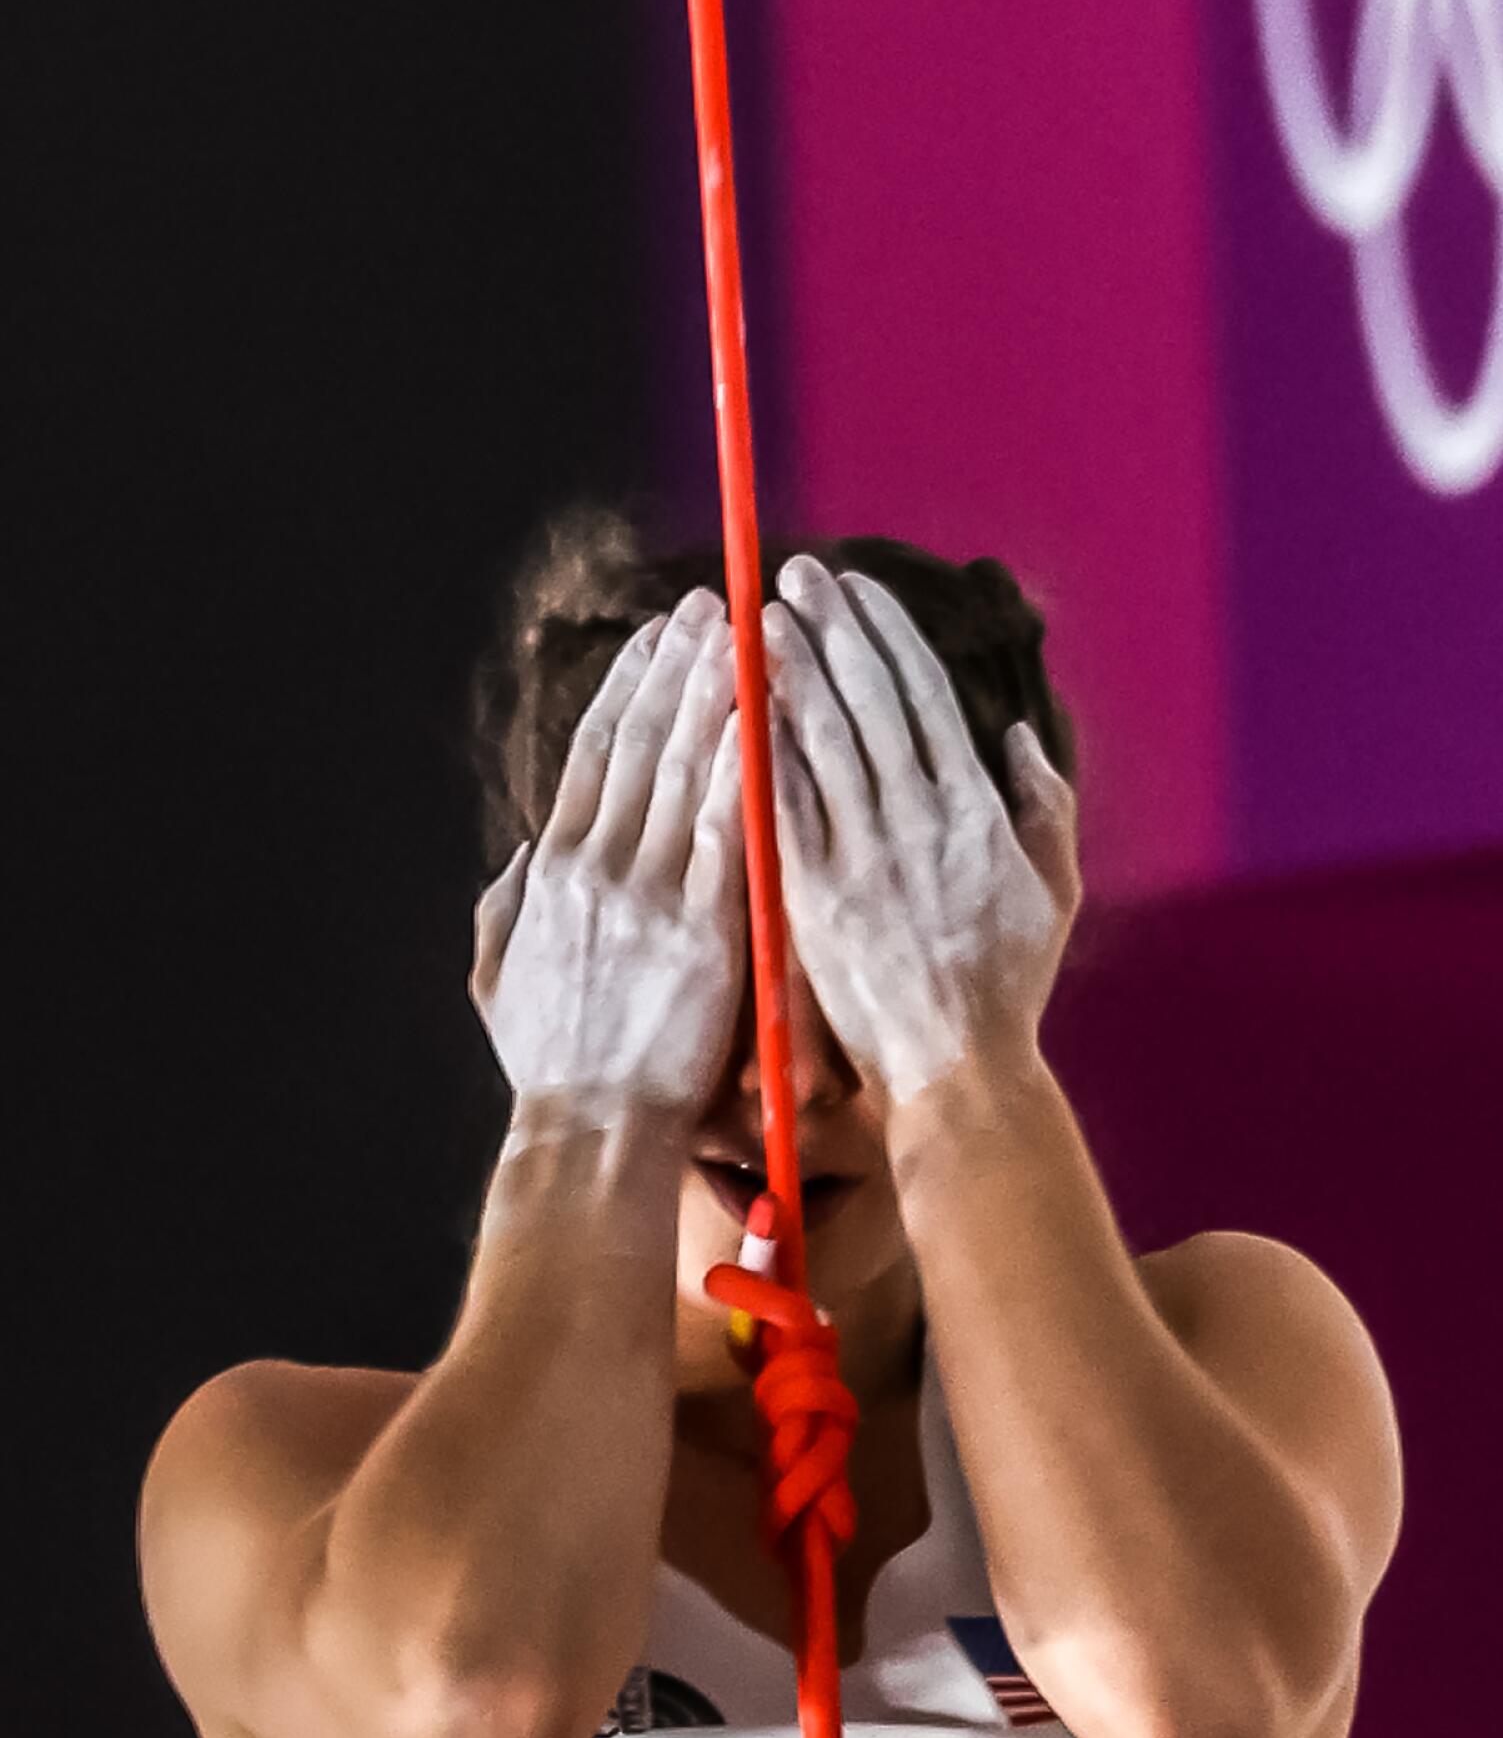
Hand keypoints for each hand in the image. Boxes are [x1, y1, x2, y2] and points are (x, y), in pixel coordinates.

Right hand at [471, 589, 744, 1119]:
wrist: (592, 1131)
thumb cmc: (553, 1067)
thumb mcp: (501, 981)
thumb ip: (506, 911)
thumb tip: (522, 857)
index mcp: (553, 873)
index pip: (593, 755)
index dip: (628, 688)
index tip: (656, 638)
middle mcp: (597, 868)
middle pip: (641, 742)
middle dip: (677, 665)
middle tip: (713, 606)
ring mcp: (649, 894)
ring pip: (682, 770)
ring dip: (715, 694)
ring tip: (746, 635)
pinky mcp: (702, 928)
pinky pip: (726, 830)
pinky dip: (742, 768)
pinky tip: (766, 719)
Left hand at [763, 556, 1078, 1107]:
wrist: (958, 1069)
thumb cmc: (1008, 987)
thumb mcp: (1056, 890)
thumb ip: (1043, 806)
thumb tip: (1015, 736)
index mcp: (976, 809)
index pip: (923, 696)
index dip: (886, 633)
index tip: (856, 589)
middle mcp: (919, 820)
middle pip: (868, 700)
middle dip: (831, 628)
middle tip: (794, 576)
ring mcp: (864, 856)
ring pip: (823, 740)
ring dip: (790, 672)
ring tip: (757, 621)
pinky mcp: (815, 897)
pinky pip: (784, 807)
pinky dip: (762, 751)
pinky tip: (736, 708)